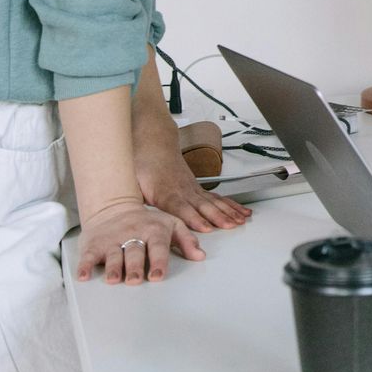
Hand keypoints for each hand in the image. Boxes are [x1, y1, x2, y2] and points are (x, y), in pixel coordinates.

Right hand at [74, 198, 201, 284]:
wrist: (113, 207)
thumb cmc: (147, 221)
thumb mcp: (171, 225)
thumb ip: (186, 240)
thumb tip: (200, 256)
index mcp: (153, 230)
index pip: (157, 246)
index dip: (158, 262)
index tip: (158, 276)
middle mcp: (132, 235)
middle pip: (134, 252)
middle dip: (135, 267)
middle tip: (136, 279)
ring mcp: (113, 240)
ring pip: (114, 255)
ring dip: (113, 267)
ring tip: (114, 279)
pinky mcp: (95, 245)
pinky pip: (89, 256)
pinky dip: (85, 266)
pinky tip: (84, 276)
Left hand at [133, 120, 250, 233]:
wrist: (153, 144)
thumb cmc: (142, 164)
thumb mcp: (131, 183)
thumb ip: (133, 203)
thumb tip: (130, 220)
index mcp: (164, 192)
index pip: (180, 207)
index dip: (192, 217)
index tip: (204, 227)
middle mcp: (182, 191)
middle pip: (202, 205)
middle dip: (217, 217)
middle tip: (230, 226)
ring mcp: (192, 189)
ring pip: (213, 201)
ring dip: (228, 212)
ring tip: (241, 221)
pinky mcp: (198, 189)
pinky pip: (218, 198)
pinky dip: (231, 206)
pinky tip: (241, 213)